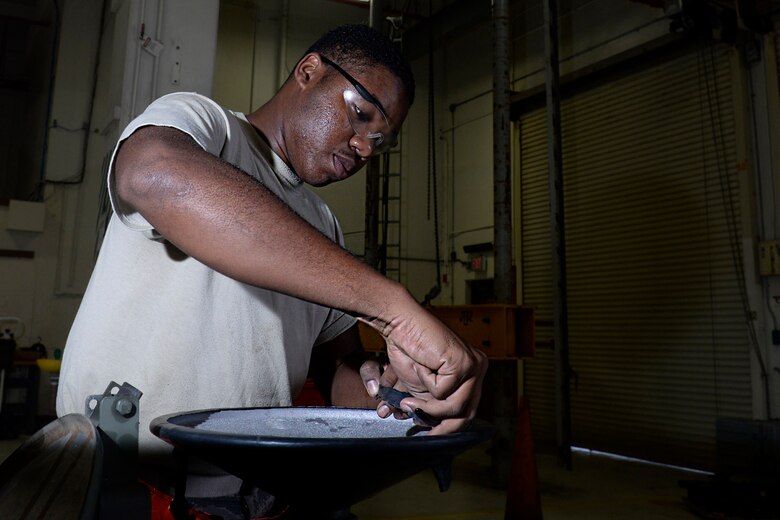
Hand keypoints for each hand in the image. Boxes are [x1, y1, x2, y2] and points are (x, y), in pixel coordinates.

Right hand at [360, 304, 487, 433]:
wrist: (401, 323)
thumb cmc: (408, 350)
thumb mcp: (422, 386)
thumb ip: (431, 404)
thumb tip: (431, 429)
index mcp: (472, 372)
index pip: (468, 409)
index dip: (449, 426)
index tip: (429, 434)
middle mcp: (478, 368)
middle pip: (467, 412)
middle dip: (441, 426)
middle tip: (418, 426)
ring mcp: (473, 365)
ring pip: (456, 406)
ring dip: (427, 407)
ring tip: (407, 401)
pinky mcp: (463, 363)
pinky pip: (442, 391)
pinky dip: (425, 383)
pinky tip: (420, 366)